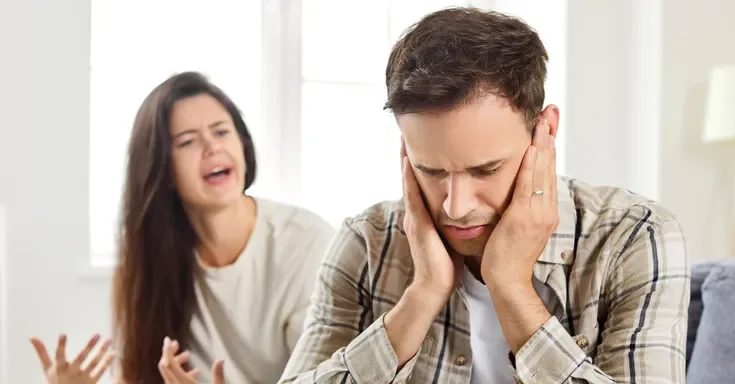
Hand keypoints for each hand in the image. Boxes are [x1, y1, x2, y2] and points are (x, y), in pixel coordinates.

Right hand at [30, 333, 113, 383]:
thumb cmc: (55, 381)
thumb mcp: (48, 368)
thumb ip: (42, 352)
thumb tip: (32, 337)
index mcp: (59, 368)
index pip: (59, 355)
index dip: (61, 345)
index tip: (63, 333)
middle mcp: (71, 372)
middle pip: (80, 357)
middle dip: (88, 346)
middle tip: (97, 334)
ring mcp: (82, 378)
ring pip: (94, 363)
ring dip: (102, 351)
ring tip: (109, 339)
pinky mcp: (91, 382)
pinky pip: (100, 371)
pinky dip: (107, 362)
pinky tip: (113, 352)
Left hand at [158, 337, 224, 383]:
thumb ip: (218, 375)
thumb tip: (221, 359)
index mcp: (183, 383)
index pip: (169, 364)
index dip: (167, 350)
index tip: (167, 339)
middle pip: (165, 367)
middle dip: (169, 353)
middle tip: (176, 343)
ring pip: (168, 373)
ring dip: (176, 362)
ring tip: (187, 355)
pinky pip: (173, 379)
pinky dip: (179, 371)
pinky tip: (195, 371)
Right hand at [401, 139, 462, 305]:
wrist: (434, 287)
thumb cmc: (445, 265)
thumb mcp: (450, 236)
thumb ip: (452, 222)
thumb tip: (466, 212)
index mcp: (424, 216)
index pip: (421, 184)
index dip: (420, 163)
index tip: (422, 142)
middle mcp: (416, 213)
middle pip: (411, 178)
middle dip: (407, 156)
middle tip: (406, 132)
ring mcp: (414, 218)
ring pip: (408, 183)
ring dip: (404, 161)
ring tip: (402, 139)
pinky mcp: (417, 225)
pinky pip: (412, 197)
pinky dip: (408, 180)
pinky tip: (406, 164)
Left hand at [481, 119, 558, 285]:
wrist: (506, 279)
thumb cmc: (507, 254)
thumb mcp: (518, 226)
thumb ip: (521, 207)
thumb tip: (517, 190)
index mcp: (546, 210)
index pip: (548, 171)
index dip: (549, 145)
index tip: (548, 123)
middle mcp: (547, 209)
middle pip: (550, 166)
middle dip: (550, 136)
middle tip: (551, 111)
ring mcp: (538, 213)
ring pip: (542, 172)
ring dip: (543, 143)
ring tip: (543, 120)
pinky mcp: (524, 218)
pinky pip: (529, 186)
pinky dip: (531, 166)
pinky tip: (532, 147)